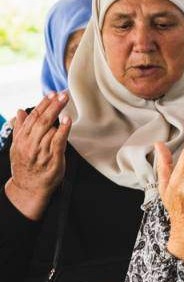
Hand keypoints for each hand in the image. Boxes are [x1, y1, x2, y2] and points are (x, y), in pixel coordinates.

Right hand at [4, 92, 70, 221]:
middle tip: (62, 94)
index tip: (50, 94)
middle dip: (52, 105)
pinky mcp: (53, 159)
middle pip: (41, 120)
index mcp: (21, 139)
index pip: (32, 118)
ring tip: (64, 101)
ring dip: (57, 113)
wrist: (28, 188)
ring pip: (48, 129)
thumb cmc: (26, 166)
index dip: (42, 104)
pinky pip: (58, 142)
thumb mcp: (18, 146)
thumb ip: (21, 129)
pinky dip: (63, 130)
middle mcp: (30, 144)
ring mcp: (41, 152)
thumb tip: (20, 112)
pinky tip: (67, 120)